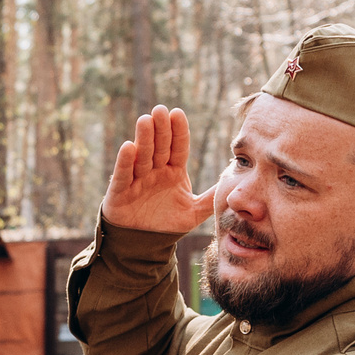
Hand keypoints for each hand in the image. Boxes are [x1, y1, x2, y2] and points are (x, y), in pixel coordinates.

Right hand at [101, 106, 216, 235]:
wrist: (143, 244)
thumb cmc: (167, 225)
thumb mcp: (194, 212)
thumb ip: (211, 198)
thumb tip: (235, 183)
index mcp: (173, 171)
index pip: (177, 147)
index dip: (178, 131)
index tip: (177, 113)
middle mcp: (155, 171)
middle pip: (159, 147)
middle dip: (160, 128)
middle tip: (160, 110)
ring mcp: (137, 179)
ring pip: (142, 156)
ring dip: (143, 138)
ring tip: (145, 120)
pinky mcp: (120, 192)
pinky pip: (123, 175)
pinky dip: (125, 162)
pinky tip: (128, 147)